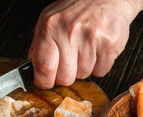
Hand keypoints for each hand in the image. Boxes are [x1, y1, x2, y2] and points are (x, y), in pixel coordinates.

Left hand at [28, 0, 142, 88]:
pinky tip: (97, 50)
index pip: (43, 67)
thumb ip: (39, 45)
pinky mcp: (109, 44)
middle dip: (66, 75)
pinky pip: (100, 71)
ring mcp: (91, 38)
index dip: (44, 81)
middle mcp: (70, 31)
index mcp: (51, 26)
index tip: (46, 81)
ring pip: (83, 75)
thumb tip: (33, 70)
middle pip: (65, 78)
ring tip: (85, 49)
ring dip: (84, 68)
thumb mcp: (49, 20)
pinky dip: (99, 66)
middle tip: (70, 61)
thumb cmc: (77, 8)